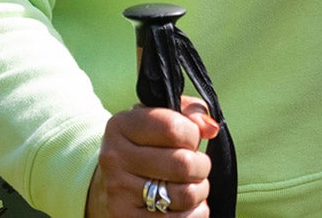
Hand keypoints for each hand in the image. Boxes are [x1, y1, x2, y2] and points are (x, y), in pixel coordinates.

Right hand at [86, 99, 220, 216]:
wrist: (111, 183)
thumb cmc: (145, 147)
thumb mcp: (158, 121)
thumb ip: (188, 113)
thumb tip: (210, 128)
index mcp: (121, 125)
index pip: (173, 127)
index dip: (193, 134)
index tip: (190, 139)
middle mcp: (114, 158)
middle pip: (183, 164)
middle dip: (201, 165)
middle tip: (196, 166)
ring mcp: (119, 191)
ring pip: (185, 194)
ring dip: (199, 190)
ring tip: (190, 184)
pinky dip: (195, 212)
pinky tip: (186, 205)